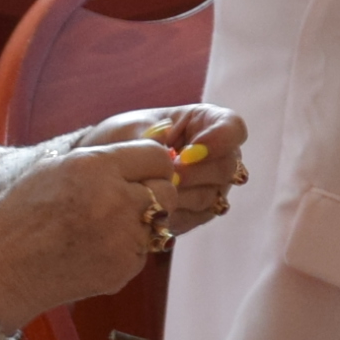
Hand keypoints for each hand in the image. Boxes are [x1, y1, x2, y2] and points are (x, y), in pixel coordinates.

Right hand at [0, 139, 185, 325]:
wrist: (0, 269)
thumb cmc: (23, 214)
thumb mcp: (57, 168)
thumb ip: (105, 160)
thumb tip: (154, 157)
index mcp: (95, 167)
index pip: (157, 157)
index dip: (151, 165)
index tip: (142, 173)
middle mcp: (114, 200)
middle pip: (168, 191)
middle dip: (154, 194)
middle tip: (128, 202)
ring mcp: (122, 238)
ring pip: (160, 223)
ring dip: (141, 223)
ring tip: (104, 227)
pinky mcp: (124, 268)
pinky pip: (143, 250)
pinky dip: (127, 249)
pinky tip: (96, 249)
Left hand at [72, 104, 248, 225]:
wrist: (107, 169)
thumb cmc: (123, 138)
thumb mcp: (131, 129)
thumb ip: (152, 139)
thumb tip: (169, 155)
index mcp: (206, 122)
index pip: (232, 128)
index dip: (219, 140)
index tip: (188, 152)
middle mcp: (218, 155)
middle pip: (227, 167)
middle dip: (195, 173)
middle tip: (168, 176)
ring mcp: (213, 186)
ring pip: (213, 195)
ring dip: (182, 195)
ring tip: (152, 190)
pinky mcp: (200, 212)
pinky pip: (196, 217)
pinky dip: (174, 213)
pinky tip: (153, 206)